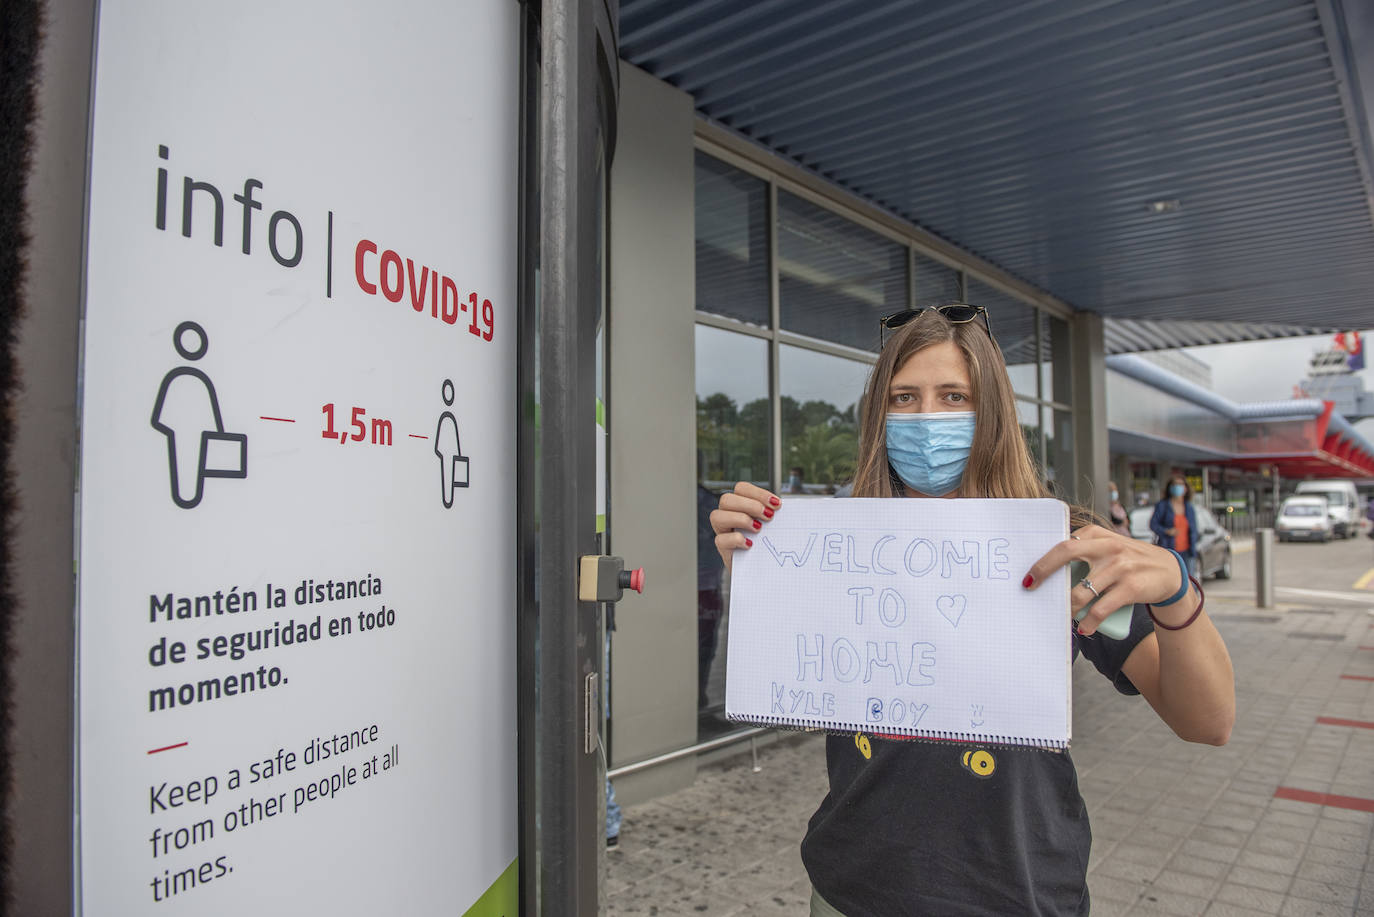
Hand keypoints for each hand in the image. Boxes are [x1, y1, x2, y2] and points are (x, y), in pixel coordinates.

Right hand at [708, 482, 780, 571]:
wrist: (760, 568)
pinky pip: (720, 540)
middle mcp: (727, 515)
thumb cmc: (766, 542)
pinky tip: (750, 544)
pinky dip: (737, 539)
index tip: (776, 504)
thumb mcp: (771, 524)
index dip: (758, 493)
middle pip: (726, 499)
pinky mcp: (722, 549)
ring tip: (758, 528)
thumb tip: (784, 507)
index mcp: (740, 505)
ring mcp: (722, 531)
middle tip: (769, 516)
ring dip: (741, 519)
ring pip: (716, 516)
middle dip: (750, 505)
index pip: (741, 488)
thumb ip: (774, 514)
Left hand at [1023, 524, 1192, 635]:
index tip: (1028, 576)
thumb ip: (1083, 551)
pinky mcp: (1131, 587)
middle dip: (1044, 571)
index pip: (1063, 544)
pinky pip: (1102, 609)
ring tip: (1065, 616)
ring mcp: (1119, 566)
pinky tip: (1084, 628)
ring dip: (1069, 608)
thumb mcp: (1108, 547)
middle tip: (1031, 588)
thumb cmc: (1129, 561)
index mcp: (1097, 534)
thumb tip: (1047, 571)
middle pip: (1066, 554)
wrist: (1169, 572)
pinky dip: (1090, 622)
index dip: (1043, 560)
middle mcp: (1107, 546)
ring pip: (1082, 591)